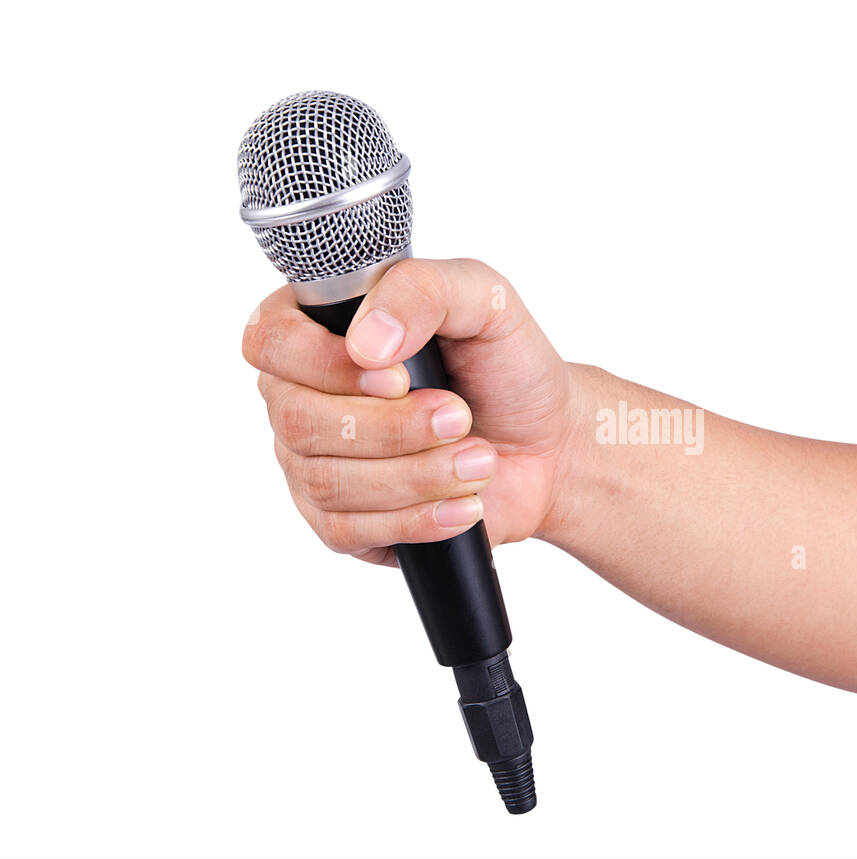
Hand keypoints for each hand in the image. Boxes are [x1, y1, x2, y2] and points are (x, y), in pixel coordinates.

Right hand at [242, 258, 580, 565]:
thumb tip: (365, 340)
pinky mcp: (342, 522)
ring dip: (417, 474)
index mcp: (320, 328)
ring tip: (480, 461)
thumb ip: (422, 290)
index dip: (324, 363)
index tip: (399, 376)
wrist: (549, 442)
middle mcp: (303, 395)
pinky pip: (348, 531)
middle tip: (460, 418)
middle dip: (392, 427)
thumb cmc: (507, 366)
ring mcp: (315, 462)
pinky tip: (464, 505)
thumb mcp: (484, 300)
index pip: (270, 340)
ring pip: (328, 480)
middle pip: (299, 420)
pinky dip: (415, 520)